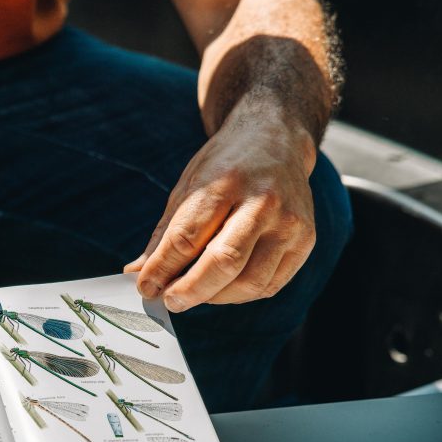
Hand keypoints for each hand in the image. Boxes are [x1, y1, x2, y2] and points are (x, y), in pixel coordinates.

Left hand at [126, 106, 317, 311]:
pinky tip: (223, 288)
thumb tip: (136, 274)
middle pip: (224, 262)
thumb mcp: (187, 187)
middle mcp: (264, 201)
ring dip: (215, 298)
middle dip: (190, 290)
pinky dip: (240, 295)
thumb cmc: (224, 168)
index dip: (162, 269)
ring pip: (250, 282)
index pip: (187, 237)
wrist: (277, 139)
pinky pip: (270, 285)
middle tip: (169, 301)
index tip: (145, 288)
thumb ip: (163, 234)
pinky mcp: (306, 240)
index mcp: (225, 182)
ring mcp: (290, 222)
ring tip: (195, 294)